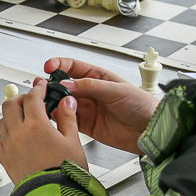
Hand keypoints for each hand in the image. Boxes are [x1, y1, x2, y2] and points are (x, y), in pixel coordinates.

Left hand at [0, 80, 87, 185]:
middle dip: (21, 98)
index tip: (41, 87)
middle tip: (30, 100)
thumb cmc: (66, 173)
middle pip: (10, 105)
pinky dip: (4, 135)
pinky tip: (14, 137)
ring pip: (2, 121)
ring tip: (23, 117)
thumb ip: (68, 118)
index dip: (37, 89)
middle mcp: (18, 134)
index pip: (32, 98)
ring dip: (11, 115)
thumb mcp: (73, 141)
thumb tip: (66, 101)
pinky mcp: (5, 160)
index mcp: (37, 126)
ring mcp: (9, 147)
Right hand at [38, 58, 158, 154]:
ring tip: (50, 103)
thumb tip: (68, 83)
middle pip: (64, 85)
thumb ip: (90, 86)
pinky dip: (60, 118)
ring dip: (54, 102)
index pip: (73, 67)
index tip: (49, 67)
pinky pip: (68, 120)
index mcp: (98, 77)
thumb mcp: (116, 90)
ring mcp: (88, 108)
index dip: (59, 65)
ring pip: (63, 103)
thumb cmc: (142, 105)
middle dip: (52, 85)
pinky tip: (57, 117)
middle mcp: (90, 92)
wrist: (151, 130)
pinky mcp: (87, 125)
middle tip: (44, 88)